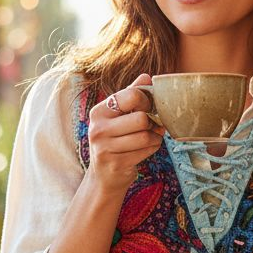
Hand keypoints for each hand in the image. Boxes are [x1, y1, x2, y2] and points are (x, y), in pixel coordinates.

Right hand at [87, 73, 164, 191]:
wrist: (104, 176)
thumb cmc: (115, 140)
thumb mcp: (118, 116)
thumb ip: (131, 95)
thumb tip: (146, 76)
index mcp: (99, 111)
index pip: (131, 96)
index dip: (146, 101)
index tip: (148, 108)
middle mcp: (98, 128)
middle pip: (141, 118)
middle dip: (152, 123)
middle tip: (152, 126)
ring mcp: (105, 147)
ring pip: (146, 136)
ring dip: (155, 137)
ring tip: (150, 137)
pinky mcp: (116, 163)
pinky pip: (147, 150)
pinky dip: (152, 148)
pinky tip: (146, 148)